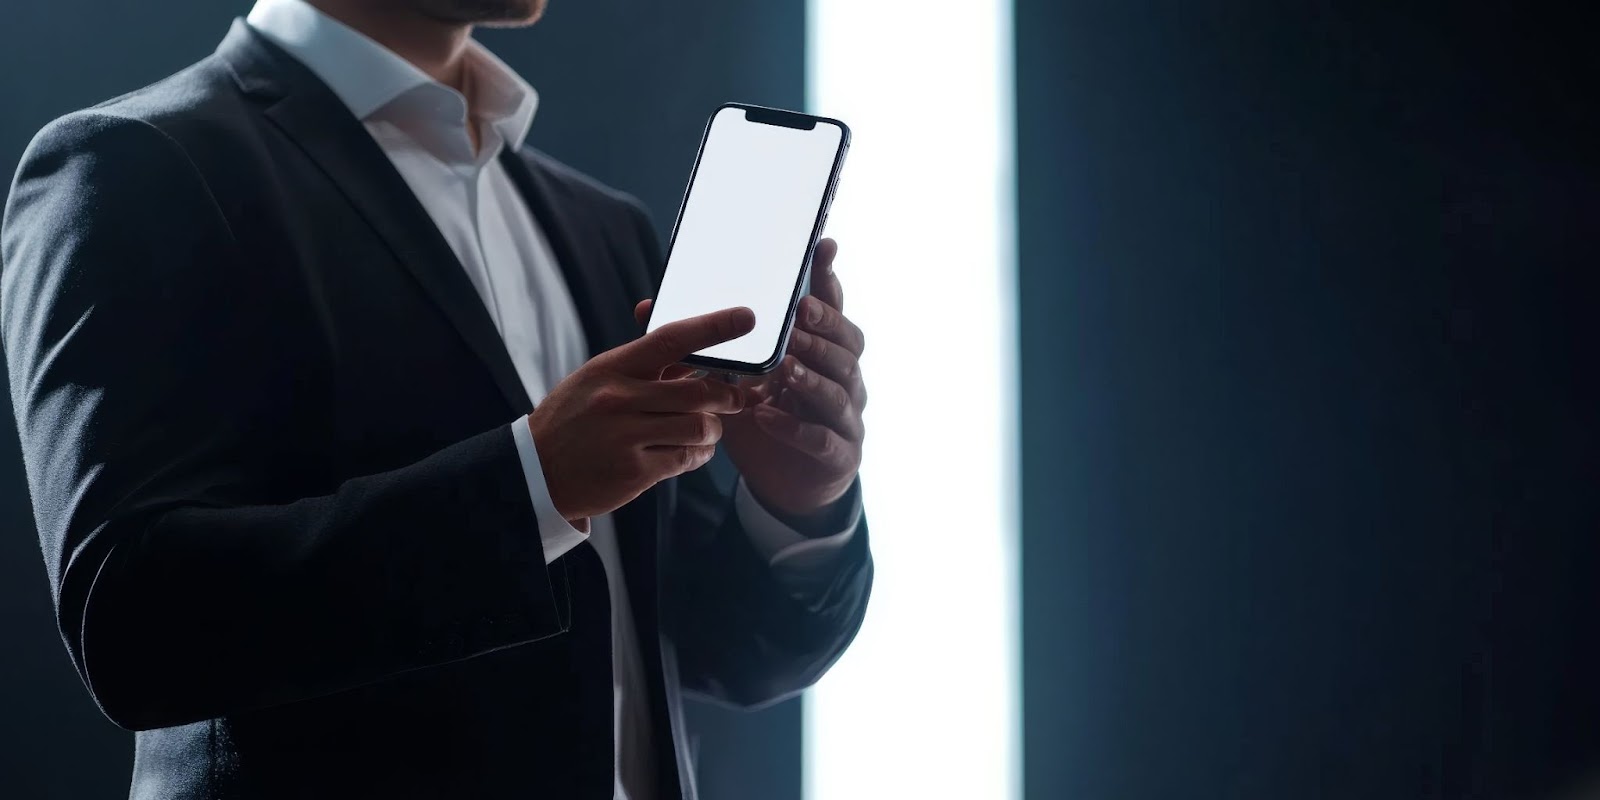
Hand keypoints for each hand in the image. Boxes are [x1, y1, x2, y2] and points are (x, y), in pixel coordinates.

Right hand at [529, 307, 754, 522]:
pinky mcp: (634, 472)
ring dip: (713, 430)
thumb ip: (642, 366)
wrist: (535, 471)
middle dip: (728, 396)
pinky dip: (699, 455)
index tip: (745, 317)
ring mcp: (627, 437)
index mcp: (613, 368)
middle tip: (737, 399)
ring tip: (708, 431)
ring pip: (700, 427)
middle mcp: (620, 399)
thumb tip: (692, 351)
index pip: (671, 339)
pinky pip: (687, 458)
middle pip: (699, 392)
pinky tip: (693, 452)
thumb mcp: (597, 381)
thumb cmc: (571, 420)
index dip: (713, 327)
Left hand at [633, 239, 865, 526]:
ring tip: (784, 367)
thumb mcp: (733, 376)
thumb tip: (644, 308)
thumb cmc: (763, 417)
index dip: (829, 279)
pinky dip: (796, 428)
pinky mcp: (839, 455)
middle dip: (825, 329)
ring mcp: (845, 417)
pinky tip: (768, 417)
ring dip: (812, 376)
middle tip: (801, 314)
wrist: (787, 481)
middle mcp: (842, 378)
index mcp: (822, 351)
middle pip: (848, 346)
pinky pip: (823, 438)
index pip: (833, 308)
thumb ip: (702, 342)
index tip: (825, 246)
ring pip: (838, 390)